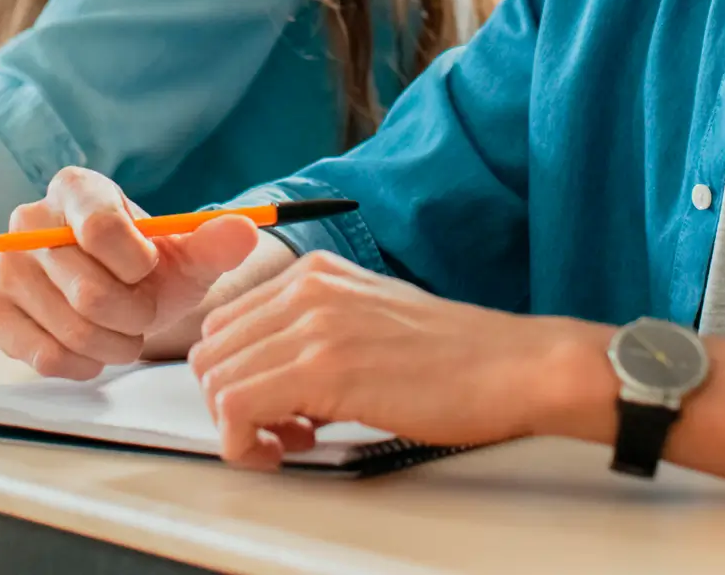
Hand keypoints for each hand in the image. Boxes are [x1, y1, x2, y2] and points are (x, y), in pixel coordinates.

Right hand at [0, 166, 266, 379]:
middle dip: (133, 315)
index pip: (102, 228)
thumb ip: (217, 242)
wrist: (118, 296)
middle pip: (89, 290)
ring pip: (70, 327)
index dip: (138, 265)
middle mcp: (28, 219)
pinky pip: (41, 355)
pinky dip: (80, 363)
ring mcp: (5, 266)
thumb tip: (245, 230)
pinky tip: (92, 352)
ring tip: (123, 332)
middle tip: (143, 314)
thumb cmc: (150, 270)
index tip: (150, 269)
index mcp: (76, 188)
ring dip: (113, 344)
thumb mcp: (189, 254)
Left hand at [187, 251, 610, 468]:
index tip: (272, 406)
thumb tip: (273, 381)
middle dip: (231, 402)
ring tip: (291, 440)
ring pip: (216, 382)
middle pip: (211, 352)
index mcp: (317, 273)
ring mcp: (314, 325)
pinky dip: (246, 444)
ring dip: (240, 426)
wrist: (513, 367)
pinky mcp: (323, 368)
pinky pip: (236, 410)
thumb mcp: (373, 320)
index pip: (225, 323)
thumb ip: (317, 334)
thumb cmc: (458, 357)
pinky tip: (287, 450)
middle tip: (279, 430)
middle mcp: (308, 288)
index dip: (237, 375)